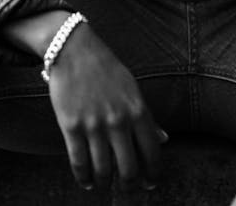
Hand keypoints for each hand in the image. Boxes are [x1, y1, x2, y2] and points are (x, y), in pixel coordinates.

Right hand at [48, 22, 167, 191]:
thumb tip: (164, 139)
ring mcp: (94, 124)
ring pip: (103, 171)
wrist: (74, 49)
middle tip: (126, 187)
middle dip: (129, 185)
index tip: (150, 184)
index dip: (153, 175)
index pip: (152, 153)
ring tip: (103, 184)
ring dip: (104, 183)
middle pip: (129, 170)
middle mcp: (118, 120)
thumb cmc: (105, 68)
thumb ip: (147, 116)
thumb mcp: (132, 89)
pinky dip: (83, 178)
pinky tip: (86, 182)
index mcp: (137, 109)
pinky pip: (79, 163)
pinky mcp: (71, 126)